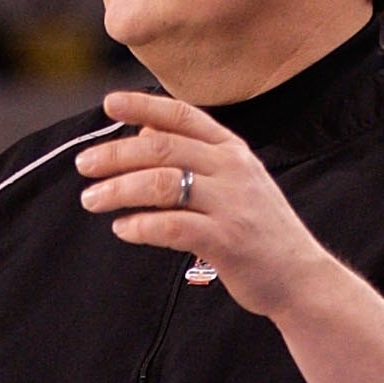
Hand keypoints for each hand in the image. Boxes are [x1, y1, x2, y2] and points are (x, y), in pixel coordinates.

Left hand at [76, 91, 383, 382]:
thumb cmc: (257, 231)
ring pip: (161, 183)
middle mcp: (232, 169)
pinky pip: (172, 226)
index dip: (144, 106)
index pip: (182, 116)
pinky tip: (123, 229)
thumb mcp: (232, 184)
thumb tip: (141, 134)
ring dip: (119, 190)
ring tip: (92, 200)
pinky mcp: (227, 240)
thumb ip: (192, 158)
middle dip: (115, 154)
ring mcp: (231, 204)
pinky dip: (140, 226)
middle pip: (161, 148)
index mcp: (232, 150)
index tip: (109, 105)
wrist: (299, 277)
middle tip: (83, 166)